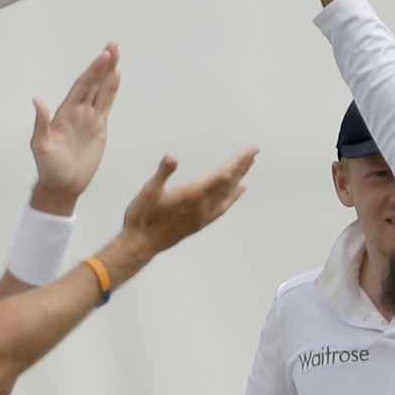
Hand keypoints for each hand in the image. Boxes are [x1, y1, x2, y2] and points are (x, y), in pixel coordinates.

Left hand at [29, 42, 120, 213]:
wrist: (62, 185)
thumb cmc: (49, 167)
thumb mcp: (40, 145)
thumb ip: (41, 122)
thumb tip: (37, 100)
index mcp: (64, 112)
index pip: (82, 86)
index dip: (93, 71)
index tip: (103, 56)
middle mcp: (78, 111)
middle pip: (94, 83)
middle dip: (103, 64)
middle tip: (113, 46)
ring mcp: (89, 119)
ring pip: (101, 90)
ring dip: (109, 73)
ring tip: (116, 55)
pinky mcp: (99, 129)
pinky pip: (106, 105)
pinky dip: (112, 91)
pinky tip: (117, 78)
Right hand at [119, 146, 258, 257]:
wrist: (140, 244)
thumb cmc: (142, 217)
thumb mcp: (149, 190)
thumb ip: (163, 172)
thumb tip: (172, 157)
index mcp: (193, 194)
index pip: (223, 175)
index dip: (238, 162)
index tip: (250, 150)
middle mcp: (202, 206)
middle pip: (229, 183)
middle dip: (242, 166)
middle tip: (254, 152)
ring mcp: (203, 216)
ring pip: (227, 195)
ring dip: (239, 178)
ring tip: (248, 166)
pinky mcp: (199, 223)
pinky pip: (222, 208)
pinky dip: (232, 197)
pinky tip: (238, 192)